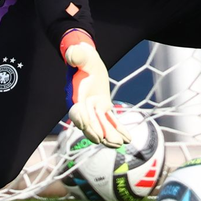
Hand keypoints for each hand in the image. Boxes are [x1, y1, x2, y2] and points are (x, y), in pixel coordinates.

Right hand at [62, 32, 130, 147]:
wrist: (86, 62)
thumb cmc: (83, 58)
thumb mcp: (82, 56)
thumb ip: (76, 56)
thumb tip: (72, 55)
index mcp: (76, 94)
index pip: (76, 110)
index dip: (80, 118)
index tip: (85, 126)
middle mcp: (82, 105)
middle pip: (88, 123)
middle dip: (96, 132)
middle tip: (104, 140)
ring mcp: (92, 109)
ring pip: (101, 126)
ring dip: (109, 135)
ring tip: (120, 144)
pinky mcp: (102, 108)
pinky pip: (111, 121)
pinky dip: (119, 130)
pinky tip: (129, 139)